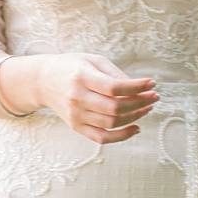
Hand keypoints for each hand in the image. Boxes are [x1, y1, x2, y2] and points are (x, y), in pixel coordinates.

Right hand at [13, 54, 158, 142]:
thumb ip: (115, 73)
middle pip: (115, 108)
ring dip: (135, 117)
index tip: (151, 84)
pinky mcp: (76, 126)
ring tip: (147, 108)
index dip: (137, 87)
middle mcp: (77, 98)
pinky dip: (121, 136)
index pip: (115, 87)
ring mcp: (76, 115)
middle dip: (140, 103)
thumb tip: (139, 88)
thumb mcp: (93, 60)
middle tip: (153, 97)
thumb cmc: (72, 67)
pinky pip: (102, 138)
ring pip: (112, 123)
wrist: (43, 81)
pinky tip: (136, 128)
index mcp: (82, 77)